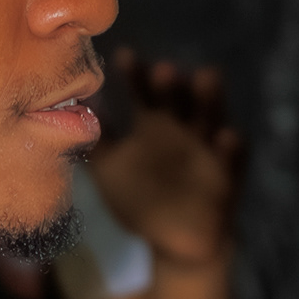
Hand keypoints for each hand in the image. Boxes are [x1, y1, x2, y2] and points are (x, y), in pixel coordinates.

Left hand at [88, 49, 245, 265]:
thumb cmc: (142, 199)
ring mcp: (207, 149)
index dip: (136, 75)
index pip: (145, 93)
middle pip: (178, 98)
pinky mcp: (228, 175)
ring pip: (211, 116)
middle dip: (172, 84)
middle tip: (163, 70)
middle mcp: (182, 129)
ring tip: (206, 76)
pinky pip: (233, 158)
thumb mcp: (110, 171)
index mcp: (154, 124)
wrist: (177, 242)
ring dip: (209, 97)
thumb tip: (65, 111)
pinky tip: (226, 137)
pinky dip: (231, 147)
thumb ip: (94, 142)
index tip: (124, 56)